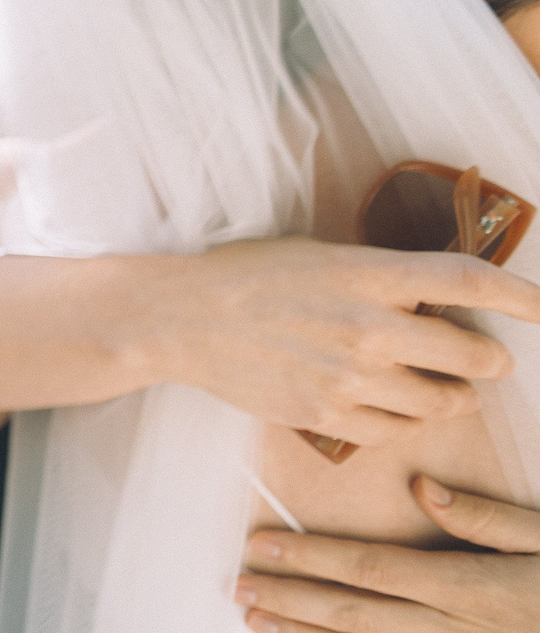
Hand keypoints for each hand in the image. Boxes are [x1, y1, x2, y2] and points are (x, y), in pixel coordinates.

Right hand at [146, 239, 539, 447]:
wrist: (181, 318)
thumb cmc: (246, 276)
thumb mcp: (318, 255)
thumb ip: (377, 276)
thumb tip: (432, 297)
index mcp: (366, 273)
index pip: (466, 279)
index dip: (522, 294)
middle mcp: (368, 325)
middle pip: (473, 355)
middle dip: (489, 360)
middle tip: (483, 358)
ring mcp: (349, 376)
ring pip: (443, 402)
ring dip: (454, 396)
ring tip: (442, 388)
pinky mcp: (326, 414)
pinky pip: (394, 432)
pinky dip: (401, 421)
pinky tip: (386, 405)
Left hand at [237, 477, 539, 631]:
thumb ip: (486, 519)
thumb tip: (421, 490)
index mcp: (468, 590)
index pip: (369, 568)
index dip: (310, 557)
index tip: (259, 544)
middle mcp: (453, 630)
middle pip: (354, 613)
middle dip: (290, 598)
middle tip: (235, 585)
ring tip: (255, 620)